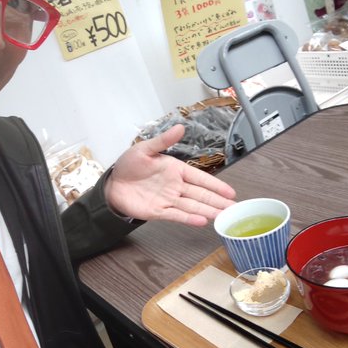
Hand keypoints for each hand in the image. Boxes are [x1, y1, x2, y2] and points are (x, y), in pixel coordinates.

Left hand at [104, 124, 235, 225]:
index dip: (216, 185)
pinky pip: (177, 215)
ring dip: (208, 211)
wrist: (112, 185)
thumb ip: (163, 140)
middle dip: (218, 201)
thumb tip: (180, 127)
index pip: (200, 178)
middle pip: (201, 194)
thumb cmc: (128, 165)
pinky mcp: (158, 212)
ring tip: (224, 217)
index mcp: (175, 169)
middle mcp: (175, 186)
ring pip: (193, 206)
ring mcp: (168, 199)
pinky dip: (189, 218)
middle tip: (235, 208)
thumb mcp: (145, 149)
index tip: (231, 192)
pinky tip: (202, 221)